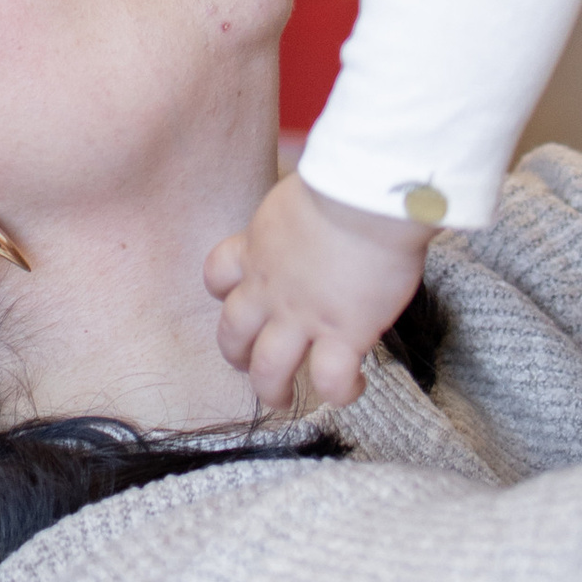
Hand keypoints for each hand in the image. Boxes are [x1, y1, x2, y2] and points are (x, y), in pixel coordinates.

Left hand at [206, 170, 427, 415]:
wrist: (364, 198)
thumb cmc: (342, 181)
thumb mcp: (300, 195)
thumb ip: (299, 219)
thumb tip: (324, 215)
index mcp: (257, 248)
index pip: (218, 274)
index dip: (223, 291)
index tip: (239, 296)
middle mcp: (270, 289)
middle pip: (232, 334)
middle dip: (236, 354)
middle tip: (249, 363)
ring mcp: (302, 317)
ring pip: (267, 371)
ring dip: (271, 389)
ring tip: (282, 399)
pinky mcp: (342, 335)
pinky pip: (330, 381)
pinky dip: (340, 392)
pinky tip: (353, 386)